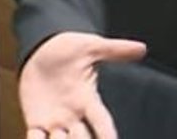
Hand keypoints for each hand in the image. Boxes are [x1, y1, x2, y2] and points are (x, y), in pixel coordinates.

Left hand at [19, 31, 146, 138]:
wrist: (40, 49)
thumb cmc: (67, 49)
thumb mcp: (90, 47)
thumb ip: (114, 50)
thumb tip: (141, 47)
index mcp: (88, 100)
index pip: (102, 122)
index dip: (107, 135)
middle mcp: (74, 115)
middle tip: (79, 136)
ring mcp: (55, 119)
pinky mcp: (36, 119)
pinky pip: (36, 137)